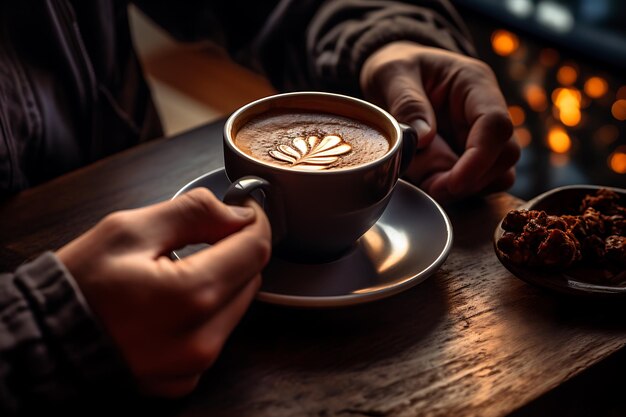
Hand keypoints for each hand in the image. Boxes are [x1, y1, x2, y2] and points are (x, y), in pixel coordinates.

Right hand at [57, 188, 270, 396]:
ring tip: (179, 270)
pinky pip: (216, 334)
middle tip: (202, 237)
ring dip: (222, 281)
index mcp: (190, 295)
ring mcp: (194, 364)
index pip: (255, 249)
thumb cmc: (79, 286)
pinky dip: (206, 312)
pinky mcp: (185, 378)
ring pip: (237, 305)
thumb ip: (193, 214)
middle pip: (251, 278)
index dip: (254, 221)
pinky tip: (172, 303)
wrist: (44, 342)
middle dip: (234, 251)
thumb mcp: (128, 230)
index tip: (243, 210)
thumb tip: (238, 214)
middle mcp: (201, 338)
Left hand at [360, 41, 519, 201]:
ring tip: (426, 183)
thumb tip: (423, 137)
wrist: (395, 76)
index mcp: (474, 84)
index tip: (450, 182)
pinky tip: (430, 181)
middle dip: (469, 180)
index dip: (478, 159)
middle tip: (430, 187)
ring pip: (497, 174)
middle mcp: (487, 111)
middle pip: (505, 156)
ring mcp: (482, 135)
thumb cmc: (396, 69)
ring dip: (464, 189)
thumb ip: (407, 102)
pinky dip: (457, 190)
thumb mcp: (391, 74)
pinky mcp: (472, 156)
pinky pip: (479, 182)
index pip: (495, 125)